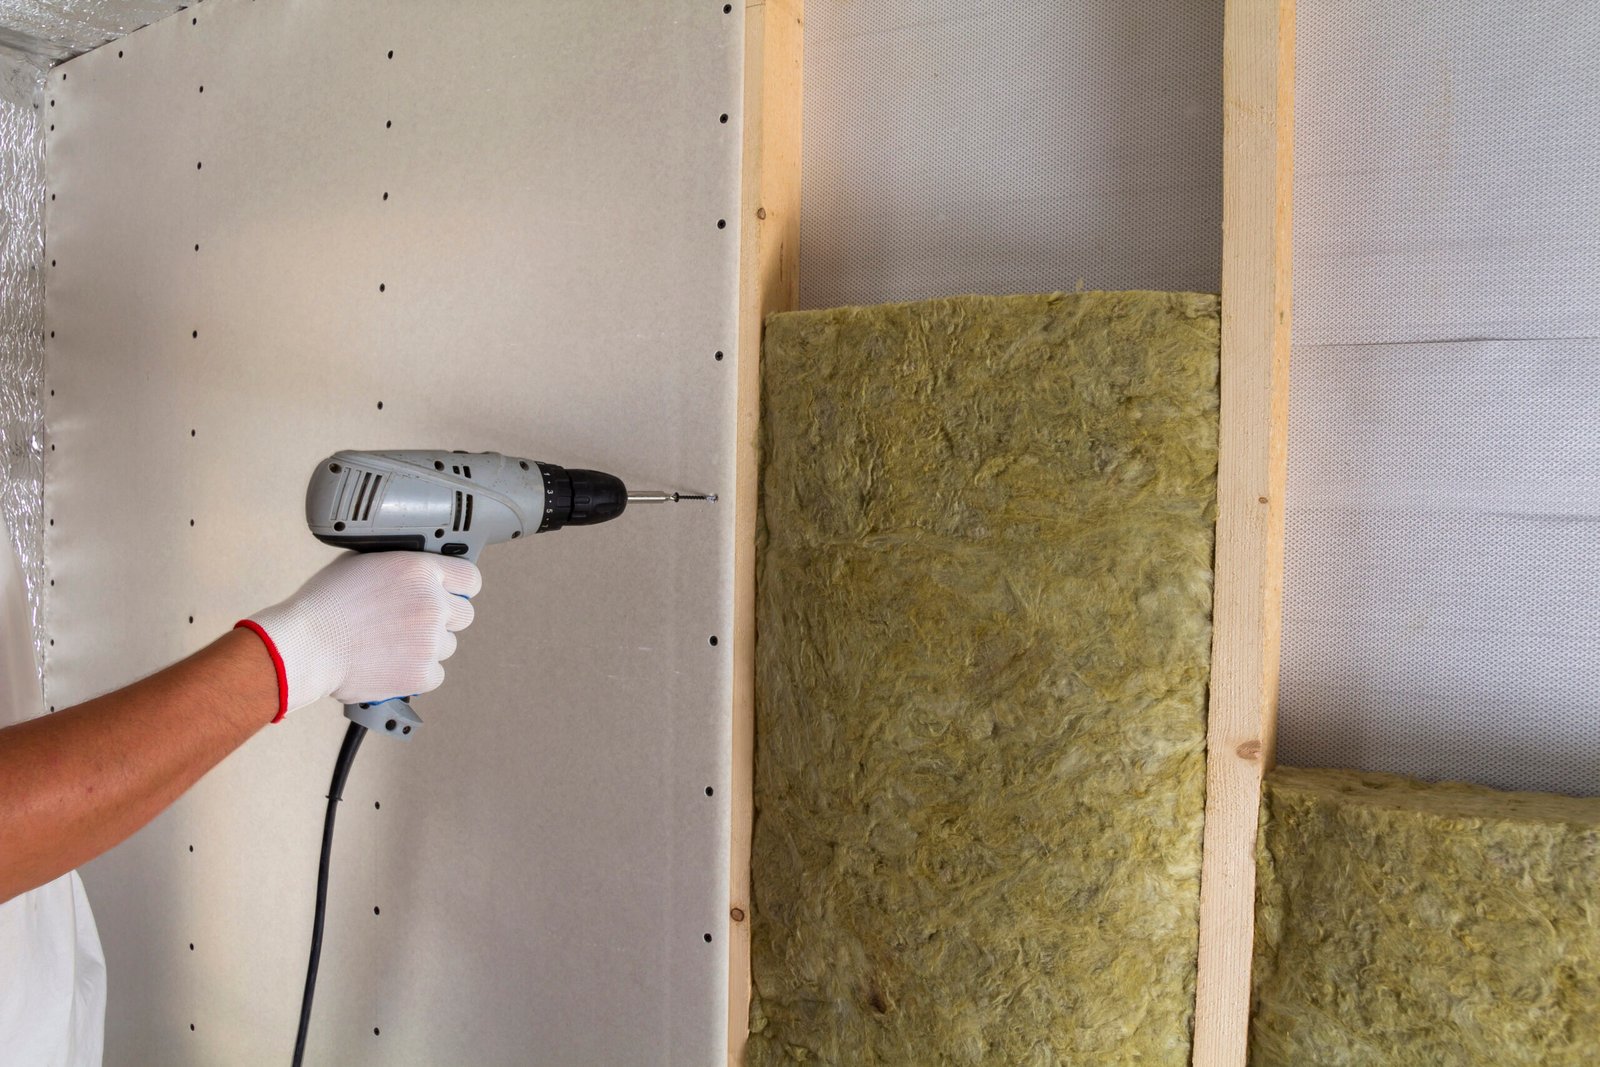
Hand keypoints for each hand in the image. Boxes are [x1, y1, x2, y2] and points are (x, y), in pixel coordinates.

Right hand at [238, 553, 481, 719]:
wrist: (305, 646)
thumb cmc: (324, 603)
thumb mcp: (363, 562)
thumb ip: (399, 566)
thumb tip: (414, 571)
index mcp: (421, 571)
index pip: (470, 578)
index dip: (459, 587)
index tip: (452, 593)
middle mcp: (433, 604)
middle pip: (464, 614)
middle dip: (443, 618)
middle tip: (411, 622)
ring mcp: (430, 641)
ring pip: (448, 645)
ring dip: (427, 645)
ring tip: (391, 643)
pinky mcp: (423, 674)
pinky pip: (435, 673)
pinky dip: (417, 672)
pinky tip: (390, 662)